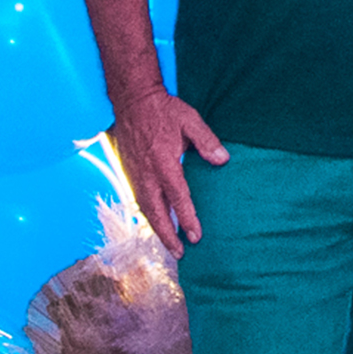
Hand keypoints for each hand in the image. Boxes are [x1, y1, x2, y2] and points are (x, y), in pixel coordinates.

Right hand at [111, 89, 227, 254]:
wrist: (131, 100)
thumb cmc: (162, 110)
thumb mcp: (189, 120)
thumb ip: (207, 141)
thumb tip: (223, 160)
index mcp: (163, 162)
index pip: (178, 197)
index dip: (186, 218)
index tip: (195, 236)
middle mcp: (146, 173)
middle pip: (156, 212)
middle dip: (167, 235)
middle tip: (180, 253)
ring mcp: (135, 174)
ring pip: (145, 209)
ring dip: (157, 228)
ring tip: (170, 244)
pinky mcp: (129, 172)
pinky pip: (139, 199)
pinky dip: (148, 215)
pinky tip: (157, 221)